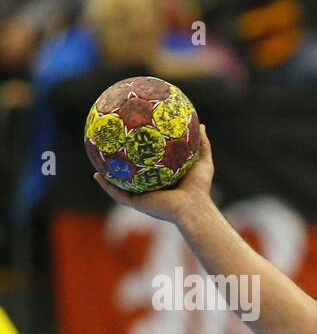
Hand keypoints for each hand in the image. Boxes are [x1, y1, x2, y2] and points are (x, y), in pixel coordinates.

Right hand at [92, 123, 214, 225]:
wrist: (192, 208)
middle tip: (113, 147)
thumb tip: (202, 125)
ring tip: (97, 161)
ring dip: (109, 174)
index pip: (150, 164)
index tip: (135, 139)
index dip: (142, 153)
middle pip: (133, 173)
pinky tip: (96, 175)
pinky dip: (107, 186)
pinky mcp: (138, 203)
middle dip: (122, 162)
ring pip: (121, 184)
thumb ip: (202, 144)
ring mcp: (143, 196)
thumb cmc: (199, 188)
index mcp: (164, 179)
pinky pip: (118, 194)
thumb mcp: (202, 161)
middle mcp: (152, 188)